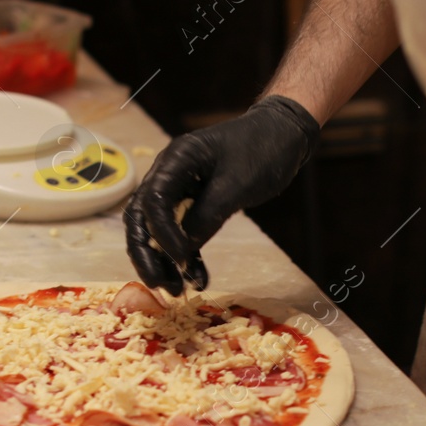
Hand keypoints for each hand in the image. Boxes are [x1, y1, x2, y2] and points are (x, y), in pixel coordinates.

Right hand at [125, 95, 319, 292]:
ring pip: (157, 229)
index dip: (162, 234)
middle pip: (143, 218)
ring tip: (176, 290)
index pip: (153, 201)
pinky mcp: (194, 202)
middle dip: (148, 254)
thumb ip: (207, 216)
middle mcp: (169, 173)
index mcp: (176, 160)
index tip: (180, 259)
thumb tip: (181, 251)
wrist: (283, 134)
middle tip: (161, 286)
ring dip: (163, 260)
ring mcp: (179, 188)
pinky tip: (197, 278)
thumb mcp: (237, 185)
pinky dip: (187, 255)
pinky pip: (181, 232)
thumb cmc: (262, 150)